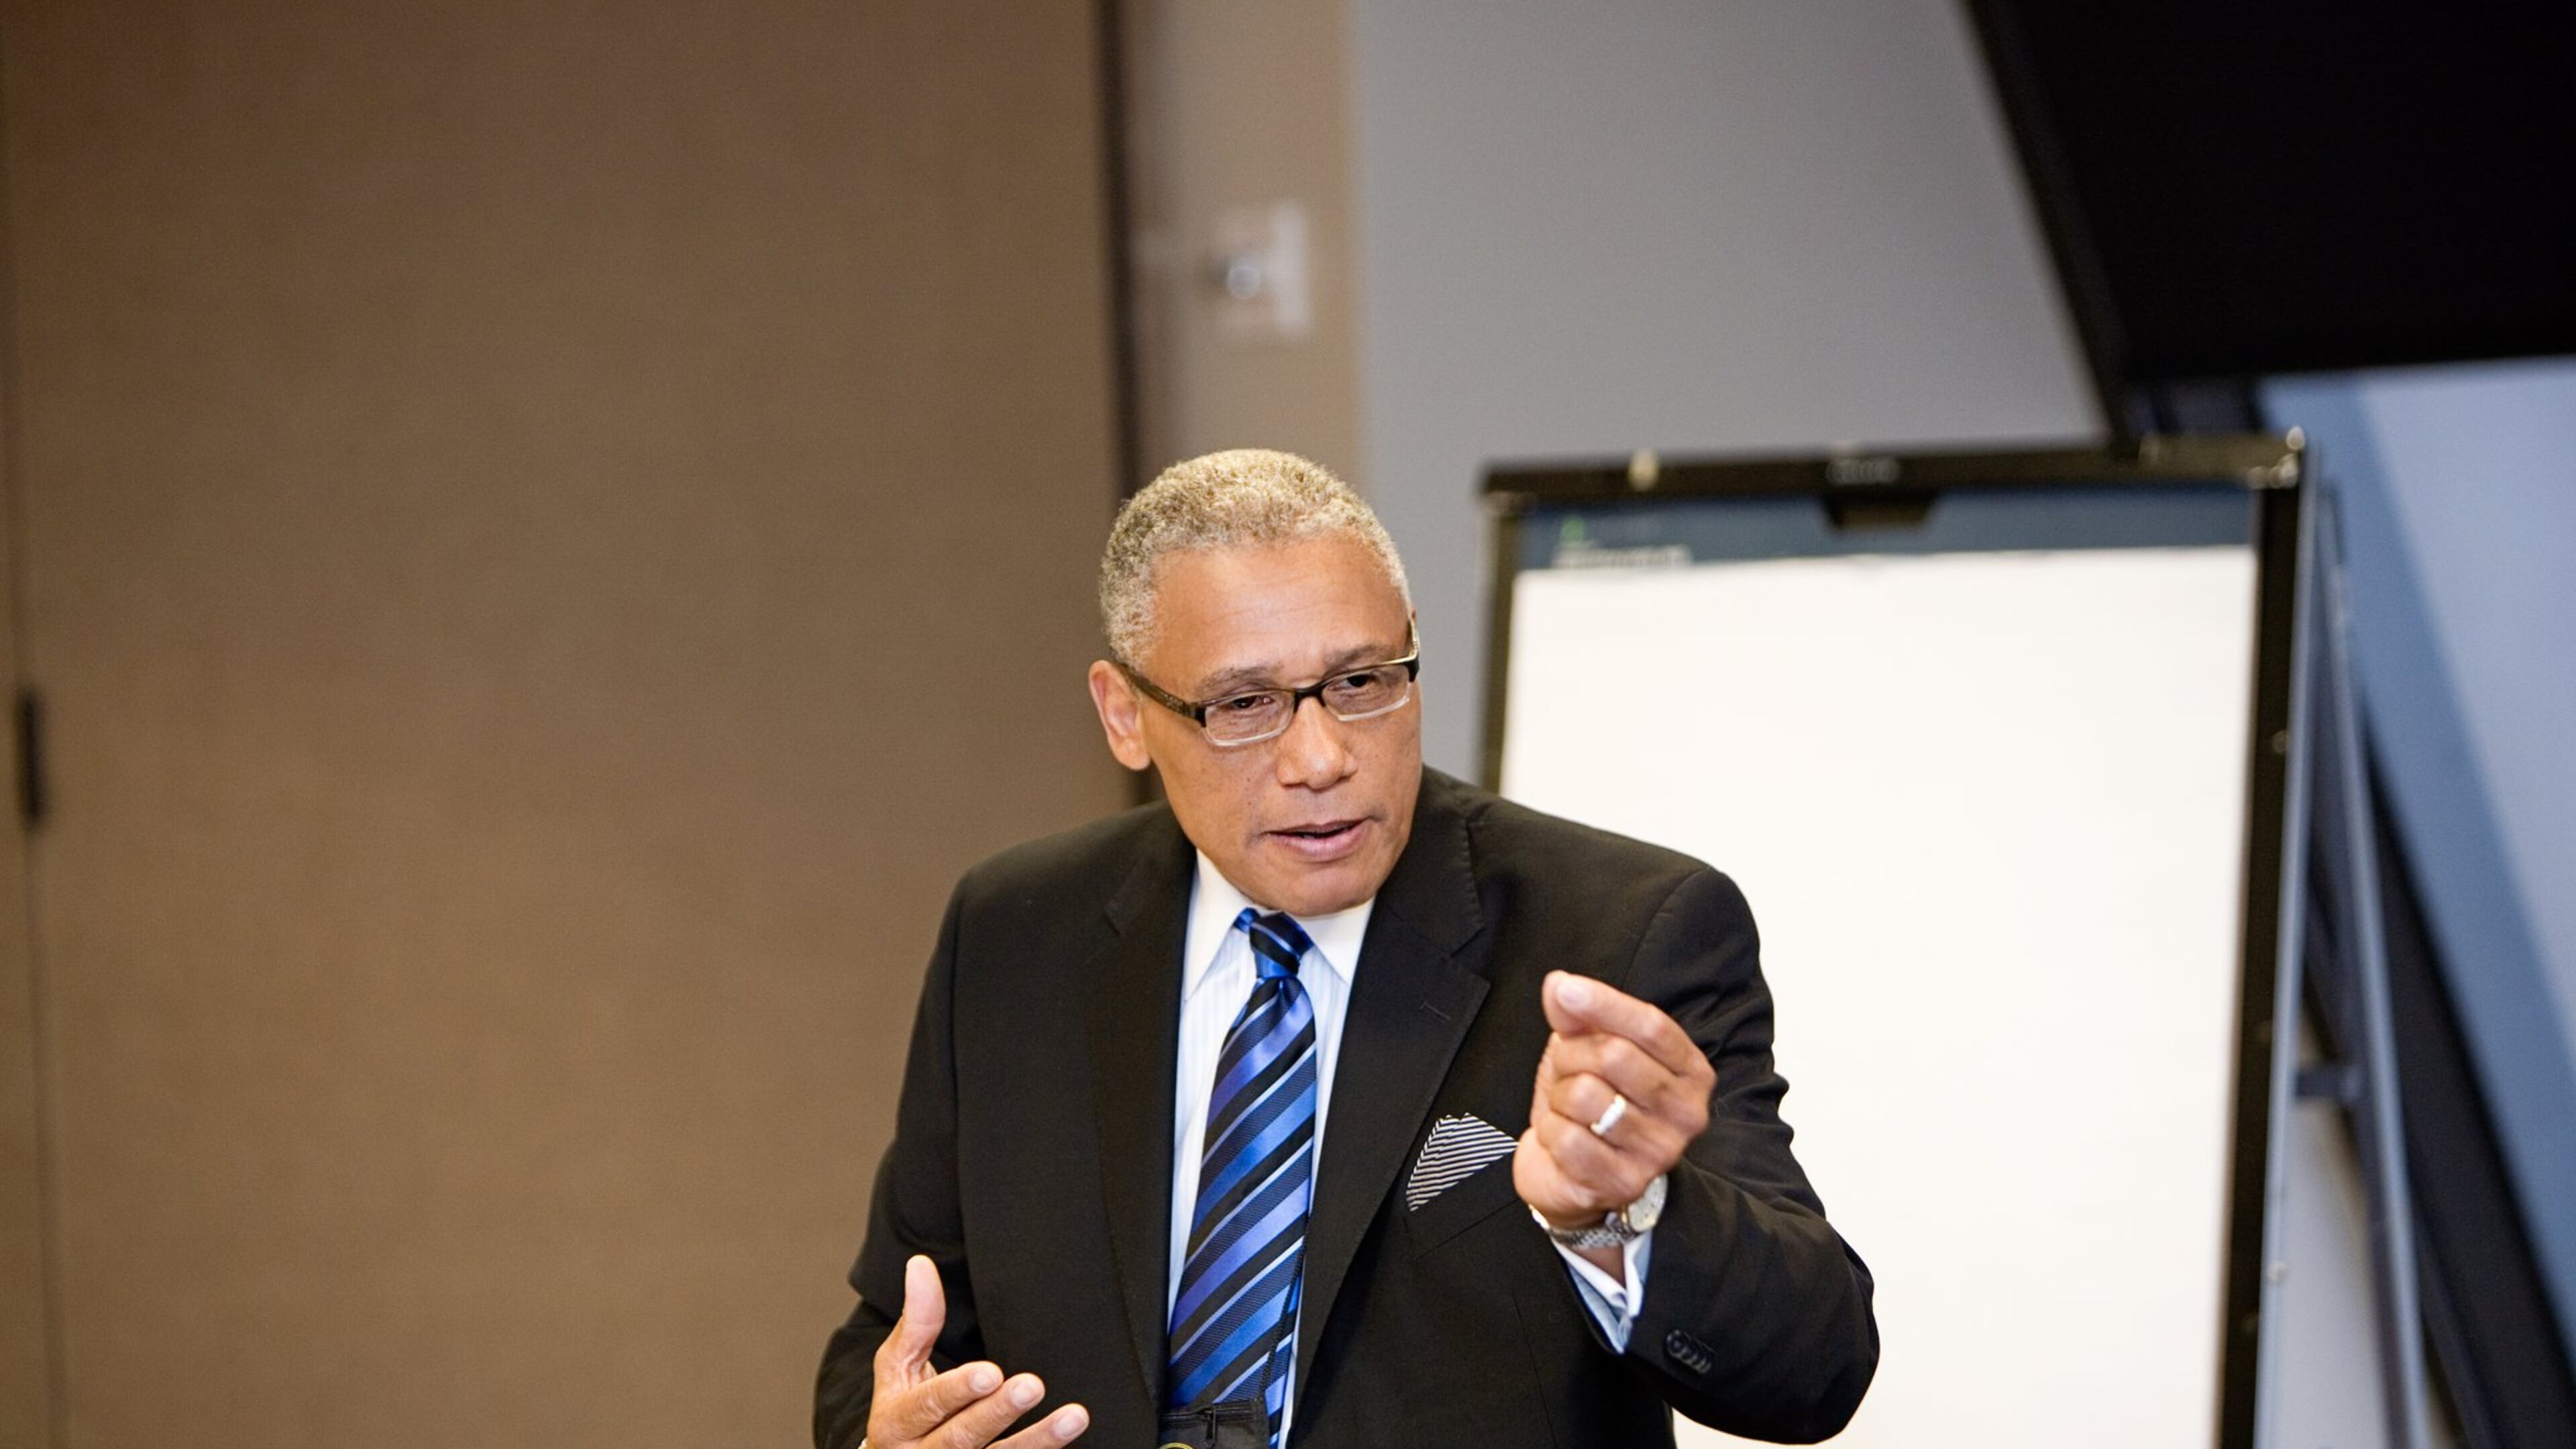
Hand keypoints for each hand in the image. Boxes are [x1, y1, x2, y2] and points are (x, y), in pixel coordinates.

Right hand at [867, 1256, 1088, 1447]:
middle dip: (998, 1413)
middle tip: (1032, 1385)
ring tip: (1073, 1417)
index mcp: (894, 1423)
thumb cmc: (903, 1408)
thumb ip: (916, 1321)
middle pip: (961, 1438)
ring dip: (1037, 1441)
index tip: (990, 1372)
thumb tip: (921, 1265)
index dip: (958, 1391)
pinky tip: (1068, 1439)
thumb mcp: (898, 1367)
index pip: (927, 1405)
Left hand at [1516, 972, 1713, 1235]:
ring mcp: (1659, 1153)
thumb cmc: (1591, 1106)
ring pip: (1585, 1095)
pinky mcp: (1625, 1183)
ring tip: (1568, 1110)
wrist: (1574, 1176)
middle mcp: (1687, 1114)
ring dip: (1559, 1097)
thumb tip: (1560, 986)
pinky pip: (1569, 1137)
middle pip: (1613, 1055)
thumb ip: (1579, 1016)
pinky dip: (1552, 1132)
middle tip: (1566, 1071)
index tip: (1566, 989)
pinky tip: (1564, 1139)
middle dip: (1571, 1055)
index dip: (1606, 1003)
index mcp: (1691, 1073)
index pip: (1652, 1026)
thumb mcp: (1587, 1051)